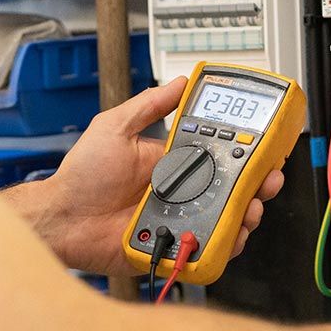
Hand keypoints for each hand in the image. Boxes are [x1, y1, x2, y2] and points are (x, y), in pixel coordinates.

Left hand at [28, 78, 284, 275]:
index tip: (262, 148)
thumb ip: (150, 105)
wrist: (64, 219)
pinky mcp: (177, 247)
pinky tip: (229, 235)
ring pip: (230, 220)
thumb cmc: (83, 176)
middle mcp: (184, 192)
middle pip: (235, 190)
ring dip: (247, 214)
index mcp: (175, 163)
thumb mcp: (116, 127)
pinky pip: (211, 249)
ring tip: (249, 209)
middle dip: (259, 185)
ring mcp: (183, 220)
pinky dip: (226, 245)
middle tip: (266, 180)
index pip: (221, 156)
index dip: (247, 153)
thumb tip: (181, 81)